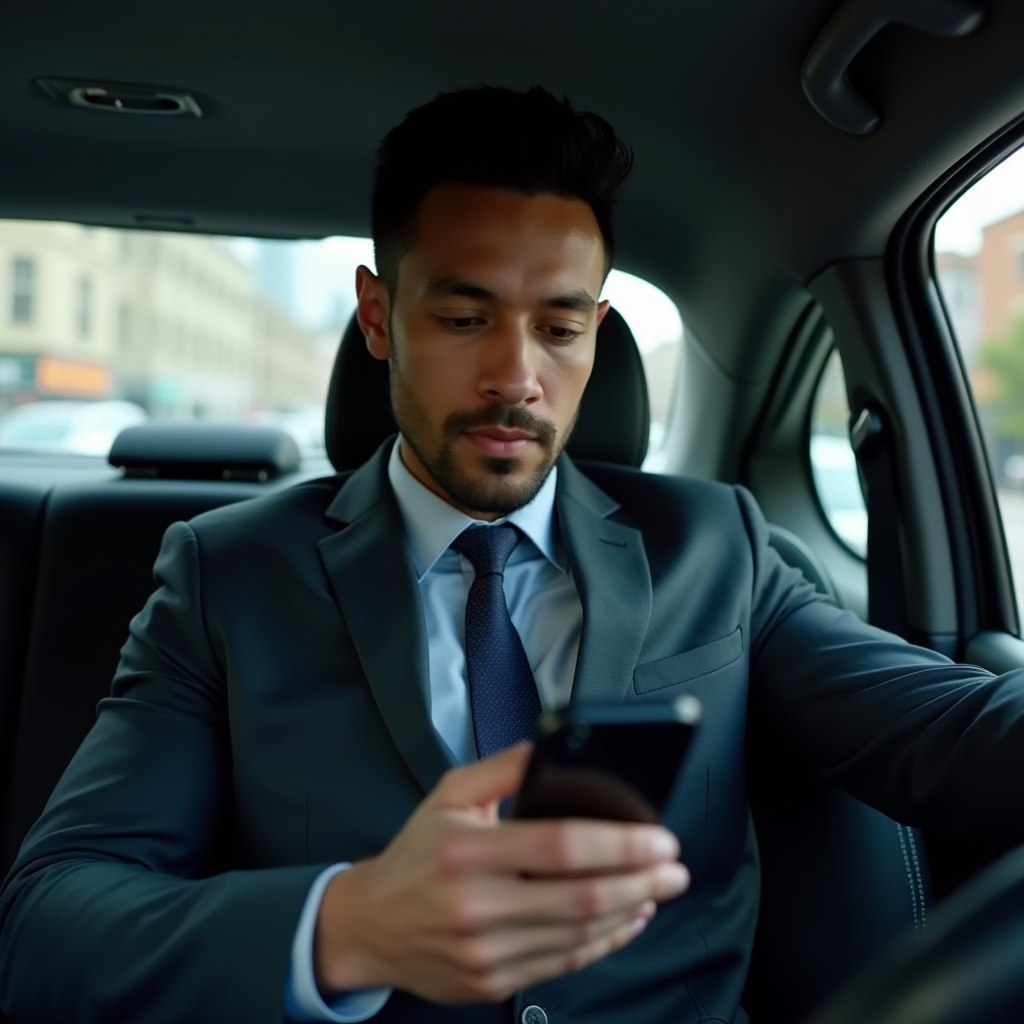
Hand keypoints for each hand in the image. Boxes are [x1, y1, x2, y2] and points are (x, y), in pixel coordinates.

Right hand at [314, 743, 688, 1003]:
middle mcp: (477, 906)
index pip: (559, 845)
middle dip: (641, 881)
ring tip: (656, 889)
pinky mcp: (492, 983)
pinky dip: (604, 942)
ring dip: (630, 911)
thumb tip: (552, 748)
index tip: (657, 837)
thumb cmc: (417, 855)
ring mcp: (486, 952)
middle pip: (581, 897)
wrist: (370, 925)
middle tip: (674, 868)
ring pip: (579, 935)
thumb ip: (503, 769)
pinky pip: (564, 964)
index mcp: (467, 851)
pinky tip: (626, 921)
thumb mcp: (448, 795)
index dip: (618, 842)